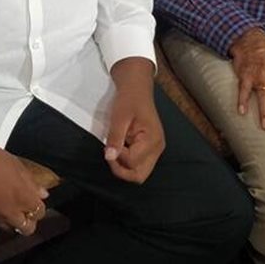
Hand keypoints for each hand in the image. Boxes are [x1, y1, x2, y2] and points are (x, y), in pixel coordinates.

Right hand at [0, 125, 46, 234]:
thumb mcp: (15, 164)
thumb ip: (30, 182)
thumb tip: (41, 193)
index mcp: (21, 195)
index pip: (39, 212)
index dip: (39, 206)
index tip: (35, 200)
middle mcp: (9, 211)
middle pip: (28, 228)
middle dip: (30, 220)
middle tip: (26, 208)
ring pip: (12, 230)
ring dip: (15, 221)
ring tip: (12, 208)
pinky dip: (1, 220)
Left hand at [105, 57, 164, 182]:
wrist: (136, 87)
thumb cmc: (129, 99)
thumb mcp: (119, 117)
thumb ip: (115, 138)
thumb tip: (109, 157)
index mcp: (152, 140)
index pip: (133, 162)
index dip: (117, 157)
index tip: (107, 145)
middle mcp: (157, 148)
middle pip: (140, 176)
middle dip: (121, 170)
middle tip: (110, 154)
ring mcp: (155, 149)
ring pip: (140, 172)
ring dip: (124, 166)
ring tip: (115, 150)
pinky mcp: (150, 148)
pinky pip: (139, 164)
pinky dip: (128, 162)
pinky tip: (121, 148)